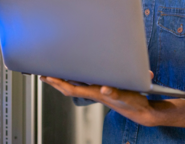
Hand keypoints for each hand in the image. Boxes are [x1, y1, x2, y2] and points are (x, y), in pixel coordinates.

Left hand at [40, 71, 156, 126]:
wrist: (142, 111)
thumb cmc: (134, 104)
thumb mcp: (126, 97)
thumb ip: (115, 93)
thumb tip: (104, 90)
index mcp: (96, 93)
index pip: (72, 88)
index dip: (58, 83)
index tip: (48, 76)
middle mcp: (94, 92)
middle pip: (69, 87)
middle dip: (55, 81)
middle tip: (43, 74)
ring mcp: (98, 91)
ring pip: (76, 85)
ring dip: (64, 79)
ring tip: (54, 73)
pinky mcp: (103, 89)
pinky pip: (86, 83)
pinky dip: (77, 78)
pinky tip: (76, 74)